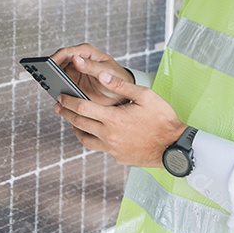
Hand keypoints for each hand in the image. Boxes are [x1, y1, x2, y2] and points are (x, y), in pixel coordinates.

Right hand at [50, 43, 134, 105]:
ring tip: (47, 84)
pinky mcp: (73, 82)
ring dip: (52, 78)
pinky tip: (55, 92)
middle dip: (51, 68)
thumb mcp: (107, 72)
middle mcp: (78, 60)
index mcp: (86, 52)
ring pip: (58, 72)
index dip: (56, 57)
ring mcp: (75, 71)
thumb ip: (91, 66)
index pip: (67, 52)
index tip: (49, 65)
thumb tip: (76, 59)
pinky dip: (57, 86)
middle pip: (59, 61)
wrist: (123, 94)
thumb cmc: (118, 79)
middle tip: (44, 76)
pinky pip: (61, 83)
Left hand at [54, 70, 187, 167]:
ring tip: (72, 121)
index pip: (81, 108)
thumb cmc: (163, 119)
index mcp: (113, 118)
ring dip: (75, 128)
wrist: (175, 148)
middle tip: (58, 106)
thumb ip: (121, 85)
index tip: (60, 96)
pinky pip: (99, 148)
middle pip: (78, 123)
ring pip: (85, 139)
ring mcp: (112, 149)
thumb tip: (101, 74)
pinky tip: (95, 132)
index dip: (68, 101)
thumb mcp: (145, 96)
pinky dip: (93, 139)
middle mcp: (109, 136)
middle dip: (65, 113)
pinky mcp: (118, 158)